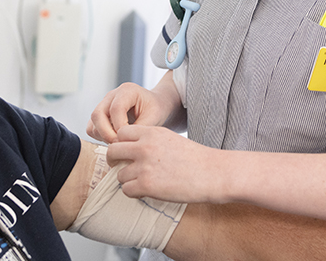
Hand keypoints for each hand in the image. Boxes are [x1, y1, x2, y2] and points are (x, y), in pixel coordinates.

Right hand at [86, 82, 176, 143]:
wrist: (156, 105)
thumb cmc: (156, 109)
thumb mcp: (154, 118)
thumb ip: (138, 129)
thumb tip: (124, 143)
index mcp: (127, 91)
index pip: (115, 109)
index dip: (119, 127)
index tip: (128, 139)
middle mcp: (112, 95)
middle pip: (97, 114)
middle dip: (107, 133)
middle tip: (119, 145)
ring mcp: (104, 104)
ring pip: (93, 121)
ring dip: (103, 136)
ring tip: (119, 142)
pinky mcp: (101, 114)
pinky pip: (92, 127)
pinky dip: (100, 136)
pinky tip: (114, 139)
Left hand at [106, 125, 225, 203]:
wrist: (213, 173)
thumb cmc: (195, 158)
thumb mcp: (170, 139)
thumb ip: (149, 141)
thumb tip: (130, 149)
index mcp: (151, 133)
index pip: (121, 133)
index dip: (122, 144)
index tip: (127, 153)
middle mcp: (144, 147)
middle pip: (113, 151)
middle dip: (115, 161)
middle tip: (123, 168)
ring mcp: (144, 166)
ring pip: (119, 175)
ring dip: (127, 180)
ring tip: (142, 183)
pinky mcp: (147, 185)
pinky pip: (126, 190)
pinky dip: (133, 193)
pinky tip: (146, 192)